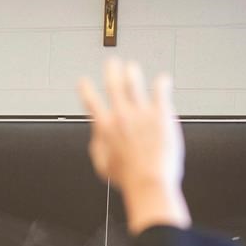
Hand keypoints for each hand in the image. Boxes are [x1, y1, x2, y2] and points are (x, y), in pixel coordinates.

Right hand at [79, 59, 190, 233]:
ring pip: (134, 83)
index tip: (83, 82)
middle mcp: (121, 115)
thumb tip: (96, 136)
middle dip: (111, 71)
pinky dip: (161, 83)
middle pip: (113, 85)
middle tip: (111, 63)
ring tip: (131, 67)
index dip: (85, 90)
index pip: (91, 102)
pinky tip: (163, 79)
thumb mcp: (102, 166)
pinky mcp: (161, 114)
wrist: (149, 182)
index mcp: (105, 128)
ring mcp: (141, 113)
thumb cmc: (127, 179)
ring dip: (131, 73)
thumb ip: (97, 147)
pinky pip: (160, 91)